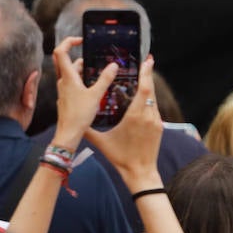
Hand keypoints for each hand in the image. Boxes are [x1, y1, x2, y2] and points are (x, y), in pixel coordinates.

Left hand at [52, 37, 116, 151]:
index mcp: (67, 77)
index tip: (81, 40)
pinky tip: (93, 85)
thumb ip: (105, 79)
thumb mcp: (96, 95)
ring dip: (82, 68)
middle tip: (92, 54)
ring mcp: (63, 89)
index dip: (68, 41)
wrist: (68, 134)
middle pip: (65, 60)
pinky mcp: (66, 97)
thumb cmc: (79, 116)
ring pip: (70, 72)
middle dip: (78, 55)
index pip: (60, 51)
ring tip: (98, 70)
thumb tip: (113, 65)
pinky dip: (82, 79)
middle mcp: (62, 81)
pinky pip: (72, 83)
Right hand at [83, 50, 163, 191]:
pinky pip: (154, 108)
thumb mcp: (101, 142)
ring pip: (153, 98)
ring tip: (142, 76)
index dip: (146, 73)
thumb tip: (73, 121)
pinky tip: (142, 97)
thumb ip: (87, 130)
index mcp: (135, 116)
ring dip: (148, 87)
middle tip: (145, 61)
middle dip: (148, 75)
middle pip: (150, 90)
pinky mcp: (159, 127)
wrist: (141, 172)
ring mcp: (156, 121)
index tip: (147, 60)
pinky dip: (148, 99)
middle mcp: (148, 116)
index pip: (144, 89)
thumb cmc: (121, 157)